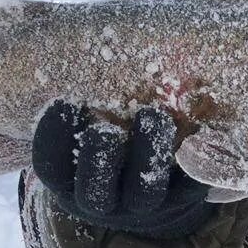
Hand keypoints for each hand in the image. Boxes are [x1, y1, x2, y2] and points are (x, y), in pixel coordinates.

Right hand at [31, 101, 211, 238]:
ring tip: (152, 115)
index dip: (53, 138)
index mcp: (70, 182)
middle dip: (98, 158)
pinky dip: (194, 161)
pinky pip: (191, 186)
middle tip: (105, 129)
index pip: (51, 166)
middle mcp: (105, 201)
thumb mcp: (85, 131)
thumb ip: (84, 105)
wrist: (157, 196)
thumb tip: (75, 42)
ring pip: (144, 191)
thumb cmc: (110, 148)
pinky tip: (196, 131)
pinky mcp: (184, 198)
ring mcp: (145, 205)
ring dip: (147, 153)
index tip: (65, 102)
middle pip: (94, 190)